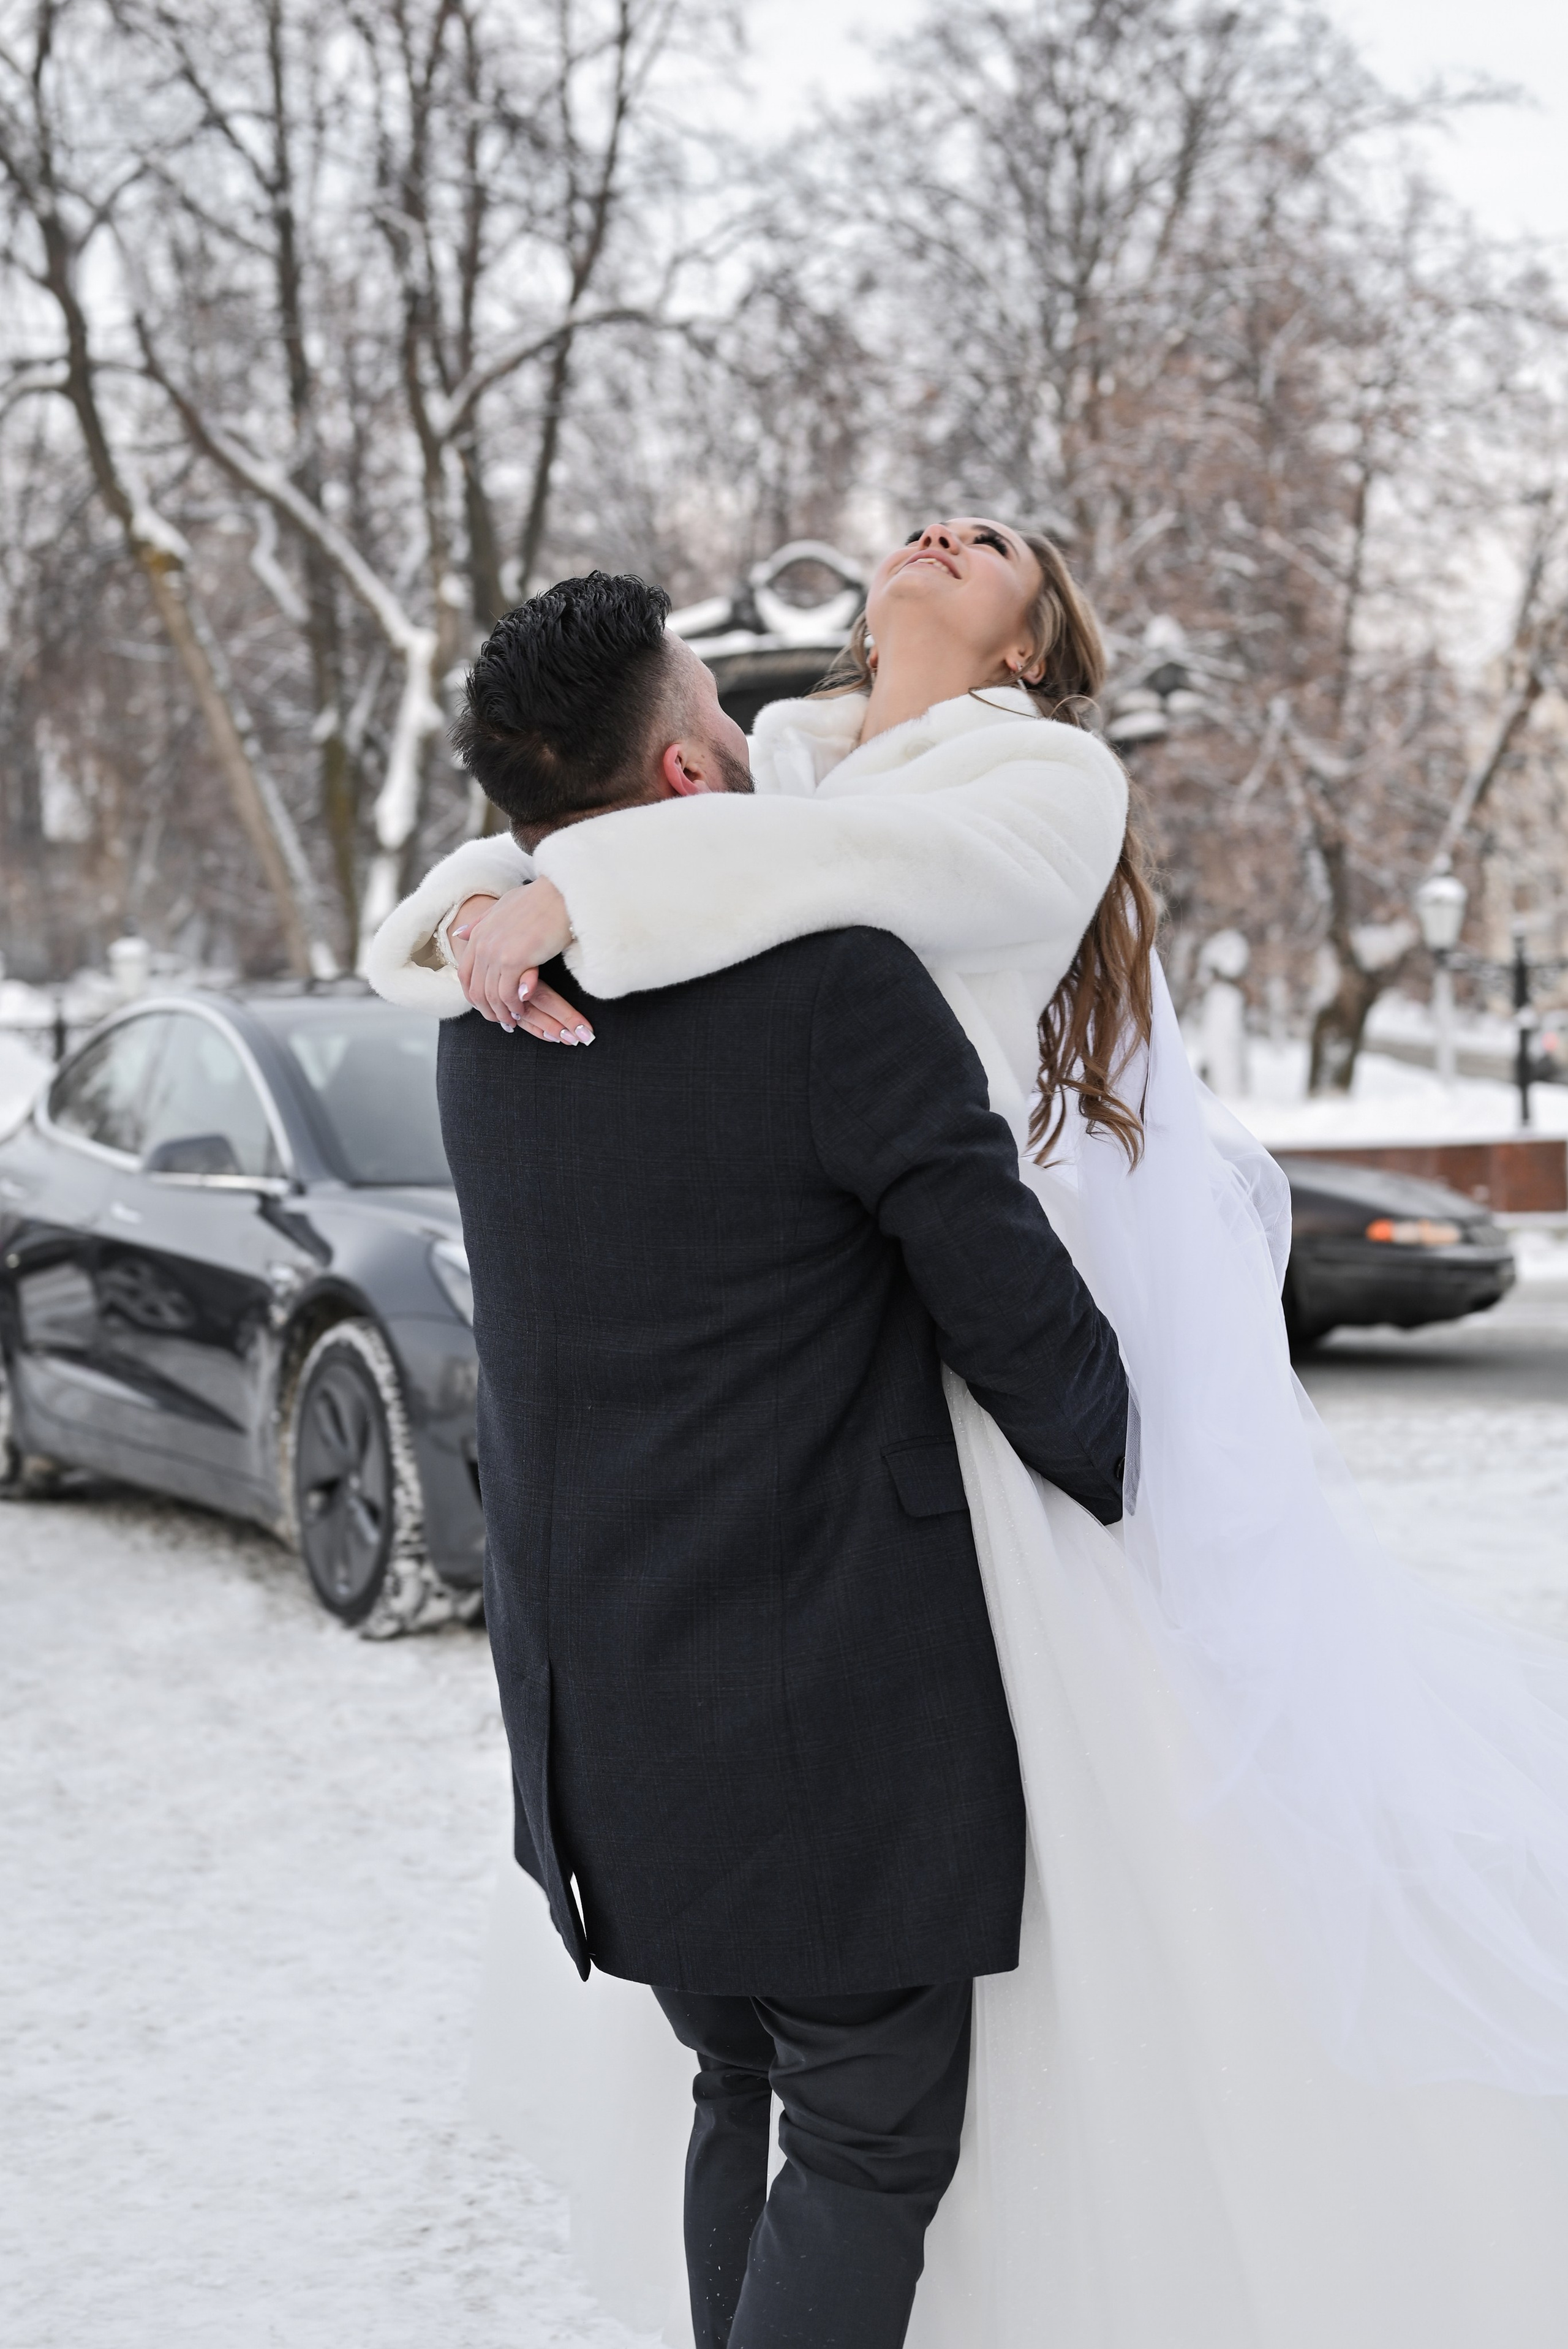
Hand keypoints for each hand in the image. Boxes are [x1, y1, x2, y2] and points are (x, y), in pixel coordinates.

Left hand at [451, 880, 589, 1038]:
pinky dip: (514, 1006)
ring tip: (514, 1019)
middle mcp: (481, 944)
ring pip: (490, 996)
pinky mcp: (513, 961)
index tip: (489, 1006)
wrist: (561, 893)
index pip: (465, 974)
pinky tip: (524, 1009)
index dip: (475, 995)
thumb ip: (481, 923)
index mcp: (478, 933)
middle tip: (503, 1020)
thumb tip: (460, 934)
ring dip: (502, 1011)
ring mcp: (496, 953)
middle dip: (488, 1009)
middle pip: (475, 990)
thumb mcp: (503, 907)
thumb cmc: (540, 899)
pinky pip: (508, 995)